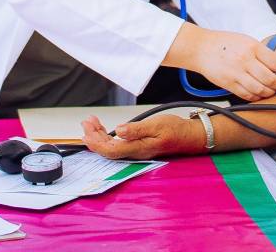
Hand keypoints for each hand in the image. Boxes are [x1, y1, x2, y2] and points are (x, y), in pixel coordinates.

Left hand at [81, 114, 204, 159]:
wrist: (188, 136)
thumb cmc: (175, 130)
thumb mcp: (157, 125)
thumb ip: (137, 130)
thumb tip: (118, 130)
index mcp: (138, 148)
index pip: (111, 150)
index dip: (96, 143)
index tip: (87, 132)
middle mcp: (135, 152)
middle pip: (108, 150)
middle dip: (94, 137)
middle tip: (86, 122)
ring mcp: (135, 150)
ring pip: (111, 147)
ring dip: (99, 135)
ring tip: (91, 123)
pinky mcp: (137, 146)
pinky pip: (117, 144)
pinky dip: (107, 135)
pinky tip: (103, 128)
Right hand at [190, 28, 275, 99]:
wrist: (201, 48)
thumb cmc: (225, 43)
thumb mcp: (246, 41)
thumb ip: (263, 53)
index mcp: (252, 47)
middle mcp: (245, 61)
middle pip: (271, 79)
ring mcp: (236, 74)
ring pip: (261, 90)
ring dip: (270, 93)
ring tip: (273, 90)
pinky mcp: (229, 84)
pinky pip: (248, 95)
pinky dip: (257, 97)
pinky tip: (260, 93)